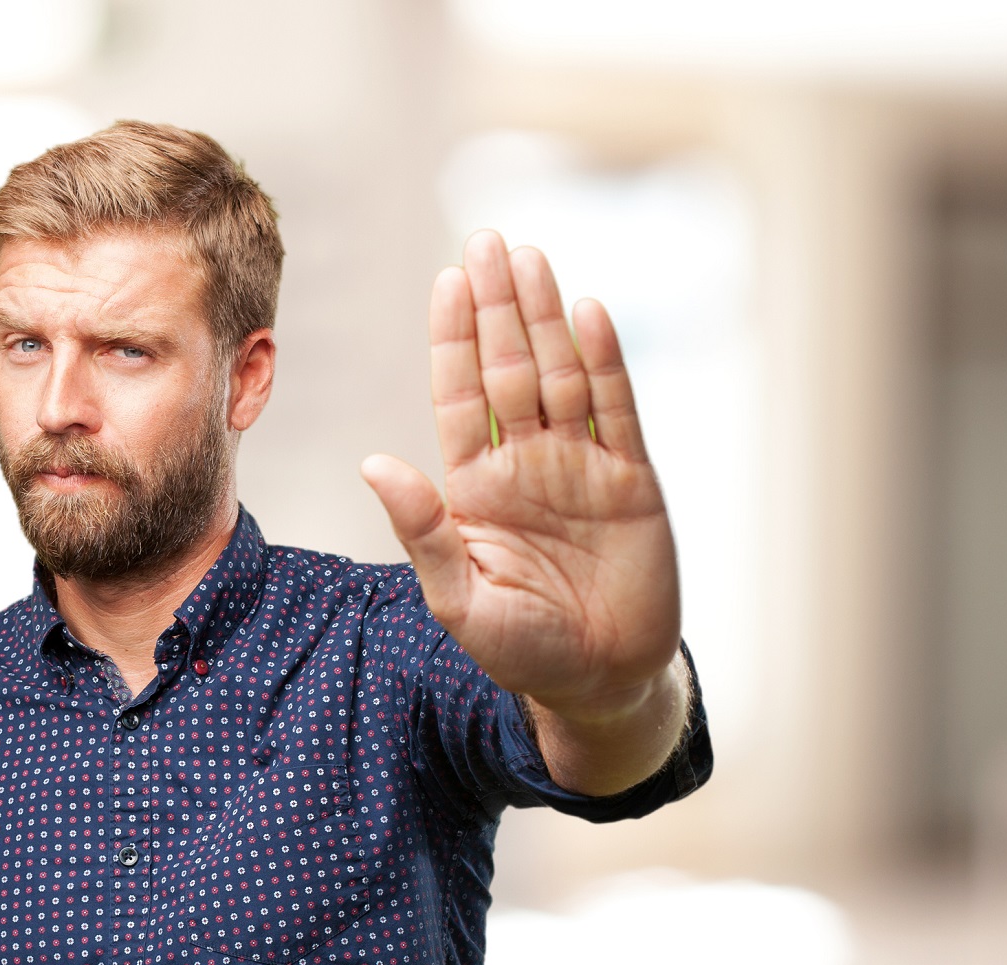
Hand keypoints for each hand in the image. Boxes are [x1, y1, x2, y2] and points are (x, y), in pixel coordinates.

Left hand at [361, 231, 680, 722]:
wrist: (602, 682)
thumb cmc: (523, 652)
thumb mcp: (459, 601)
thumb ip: (423, 530)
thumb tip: (374, 463)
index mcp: (478, 488)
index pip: (460, 396)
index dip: (455, 338)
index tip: (449, 281)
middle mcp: (528, 465)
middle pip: (510, 369)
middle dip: (499, 306)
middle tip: (488, 240)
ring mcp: (582, 468)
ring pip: (562, 376)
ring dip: (546, 318)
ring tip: (531, 258)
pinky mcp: (632, 482)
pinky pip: (617, 412)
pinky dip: (604, 362)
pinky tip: (587, 314)